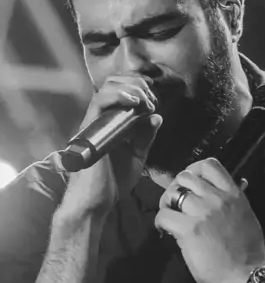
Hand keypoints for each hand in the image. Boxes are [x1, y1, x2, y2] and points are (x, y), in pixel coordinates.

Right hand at [57, 74, 161, 220]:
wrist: (98, 200)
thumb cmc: (113, 182)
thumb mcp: (137, 156)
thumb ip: (145, 137)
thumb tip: (157, 116)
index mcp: (112, 123)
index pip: (123, 91)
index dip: (141, 89)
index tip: (154, 103)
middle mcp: (102, 118)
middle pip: (116, 82)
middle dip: (138, 85)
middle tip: (151, 101)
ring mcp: (95, 121)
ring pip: (108, 86)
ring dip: (132, 88)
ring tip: (144, 102)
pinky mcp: (90, 126)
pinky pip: (100, 100)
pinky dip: (119, 95)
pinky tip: (135, 102)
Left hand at [155, 158, 264, 282]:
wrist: (245, 278)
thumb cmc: (249, 254)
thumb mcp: (247, 219)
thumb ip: (234, 204)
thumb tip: (229, 192)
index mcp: (234, 195)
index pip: (210, 165)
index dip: (194, 170)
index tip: (189, 184)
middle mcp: (217, 198)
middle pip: (185, 177)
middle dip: (177, 188)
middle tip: (175, 204)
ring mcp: (201, 212)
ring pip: (172, 193)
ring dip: (166, 204)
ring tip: (169, 217)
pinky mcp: (188, 229)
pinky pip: (163, 215)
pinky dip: (160, 222)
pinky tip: (164, 231)